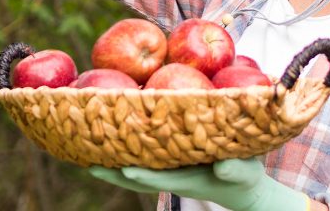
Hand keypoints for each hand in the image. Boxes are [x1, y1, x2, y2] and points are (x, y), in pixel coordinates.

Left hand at [89, 158, 308, 210]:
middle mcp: (170, 176)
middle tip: (87, 164)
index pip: (159, 178)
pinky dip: (123, 152)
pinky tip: (107, 142)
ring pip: (134, 168)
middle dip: (113, 171)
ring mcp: (166, 171)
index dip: (142, 175)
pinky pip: (140, 159)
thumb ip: (234, 169)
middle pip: (136, 177)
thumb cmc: (245, 177)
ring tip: (85, 155)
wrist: (242, 187)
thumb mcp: (245, 172)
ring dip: (111, 164)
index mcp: (186, 179)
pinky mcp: (166, 164)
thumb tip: (221, 165)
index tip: (124, 170)